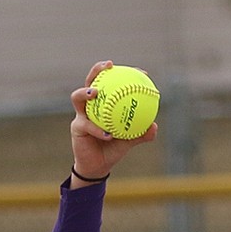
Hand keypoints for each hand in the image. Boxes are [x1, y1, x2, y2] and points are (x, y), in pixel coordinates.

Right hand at [69, 60, 157, 183]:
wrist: (98, 166)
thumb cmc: (113, 149)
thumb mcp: (129, 141)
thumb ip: (141, 134)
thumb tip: (154, 126)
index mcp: (104, 102)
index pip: (112, 83)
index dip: (125, 74)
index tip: (140, 72)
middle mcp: (90, 104)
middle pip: (90, 80)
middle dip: (98, 69)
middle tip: (109, 65)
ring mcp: (81, 114)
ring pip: (78, 97)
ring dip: (86, 92)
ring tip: (95, 92)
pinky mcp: (76, 127)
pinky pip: (87, 125)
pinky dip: (97, 129)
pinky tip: (108, 134)